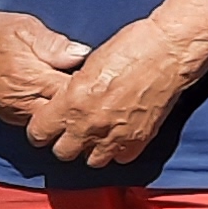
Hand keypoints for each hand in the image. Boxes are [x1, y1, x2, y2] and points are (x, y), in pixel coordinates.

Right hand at [0, 10, 90, 126]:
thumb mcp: (26, 29)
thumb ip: (54, 45)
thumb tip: (81, 53)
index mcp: (34, 81)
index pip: (73, 96)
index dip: (92, 90)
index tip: (106, 80)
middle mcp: (25, 104)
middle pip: (65, 117)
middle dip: (84, 109)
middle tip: (101, 95)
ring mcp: (16, 114)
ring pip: (52, 125)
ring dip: (68, 116)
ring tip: (85, 102)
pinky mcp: (10, 117)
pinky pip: (37, 124)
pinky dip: (52, 118)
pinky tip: (64, 106)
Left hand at [27, 17, 207, 168]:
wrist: (169, 52)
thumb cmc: (131, 47)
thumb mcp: (89, 63)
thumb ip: (73, 90)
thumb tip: (65, 101)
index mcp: (71, 102)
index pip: (38, 133)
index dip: (42, 129)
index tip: (48, 124)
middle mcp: (89, 124)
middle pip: (63, 153)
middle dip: (65, 142)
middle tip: (74, 128)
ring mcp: (114, 136)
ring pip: (91, 161)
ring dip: (92, 149)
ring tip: (98, 132)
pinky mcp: (138, 141)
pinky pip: (120, 158)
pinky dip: (119, 150)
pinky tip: (120, 133)